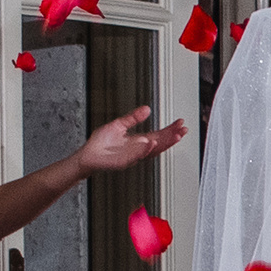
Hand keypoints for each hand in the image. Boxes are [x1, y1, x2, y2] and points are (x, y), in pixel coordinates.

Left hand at [74, 105, 189, 174]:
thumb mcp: (119, 125)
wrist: (87, 155)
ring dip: (163, 143)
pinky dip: (144, 149)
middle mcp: (137, 150)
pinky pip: (135, 155)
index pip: (158, 135)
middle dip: (172, 137)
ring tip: (175, 136)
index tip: (180, 123)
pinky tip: (151, 143)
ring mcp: (131, 156)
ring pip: (151, 150)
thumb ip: (133, 118)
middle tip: (183, 130)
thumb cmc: (101, 143)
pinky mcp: (122, 161)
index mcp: (138, 142)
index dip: (170, 130)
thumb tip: (146, 109)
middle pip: (159, 143)